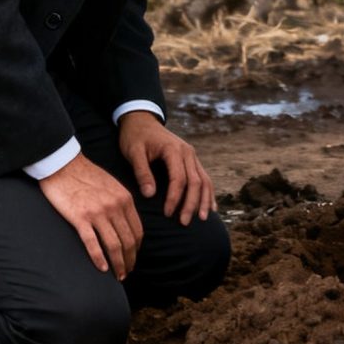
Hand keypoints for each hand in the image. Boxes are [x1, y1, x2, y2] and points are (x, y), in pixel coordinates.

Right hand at [38, 153, 142, 278]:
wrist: (63, 164)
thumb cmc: (86, 175)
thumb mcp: (112, 185)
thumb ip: (121, 203)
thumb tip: (125, 224)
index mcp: (124, 198)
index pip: (137, 231)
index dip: (137, 249)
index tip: (133, 258)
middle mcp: (114, 206)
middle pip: (128, 241)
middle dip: (129, 260)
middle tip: (126, 272)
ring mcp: (98, 213)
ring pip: (114, 246)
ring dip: (118, 264)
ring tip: (117, 276)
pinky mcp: (80, 218)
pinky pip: (93, 244)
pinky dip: (99, 259)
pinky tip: (102, 269)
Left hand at [119, 111, 215, 225]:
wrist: (141, 120)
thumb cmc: (136, 136)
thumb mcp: (133, 152)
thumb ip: (142, 172)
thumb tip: (150, 195)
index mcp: (174, 150)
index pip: (179, 179)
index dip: (174, 198)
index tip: (167, 214)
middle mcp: (187, 152)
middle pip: (195, 181)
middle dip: (191, 204)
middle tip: (183, 223)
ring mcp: (191, 155)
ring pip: (204, 180)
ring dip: (204, 200)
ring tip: (203, 219)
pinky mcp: (191, 159)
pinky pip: (204, 177)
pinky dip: (208, 192)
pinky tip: (211, 207)